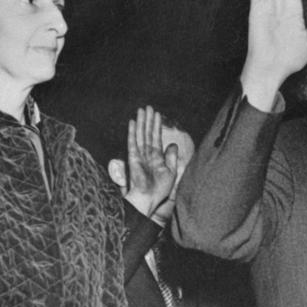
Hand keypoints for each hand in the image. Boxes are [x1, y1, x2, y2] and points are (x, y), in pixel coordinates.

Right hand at [124, 106, 178, 223]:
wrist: (149, 198)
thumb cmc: (160, 190)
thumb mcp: (171, 172)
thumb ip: (172, 158)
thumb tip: (173, 144)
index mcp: (156, 157)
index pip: (156, 137)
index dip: (156, 126)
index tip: (157, 114)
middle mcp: (147, 154)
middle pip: (147, 133)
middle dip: (148, 120)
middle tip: (148, 107)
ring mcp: (139, 155)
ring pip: (140, 134)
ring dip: (141, 122)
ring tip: (142, 109)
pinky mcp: (133, 158)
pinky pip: (132, 142)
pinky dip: (132, 132)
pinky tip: (132, 122)